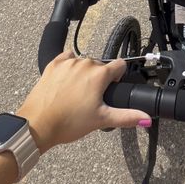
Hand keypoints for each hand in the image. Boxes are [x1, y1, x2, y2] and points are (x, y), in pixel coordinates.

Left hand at [17, 52, 150, 152]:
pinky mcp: (53, 65)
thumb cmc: (68, 123)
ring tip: (77, 94)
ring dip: (84, 74)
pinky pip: (67, 58)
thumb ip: (127, 117)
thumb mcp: (101, 120)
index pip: (119, 65)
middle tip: (92, 99)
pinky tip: (67, 81)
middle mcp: (85, 63)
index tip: (111, 90)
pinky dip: (69, 66)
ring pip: (84, 62)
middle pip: (101, 65)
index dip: (118, 78)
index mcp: (99, 74)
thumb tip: (146, 118)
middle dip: (100, 79)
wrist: (38, 124)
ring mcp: (67, 62)